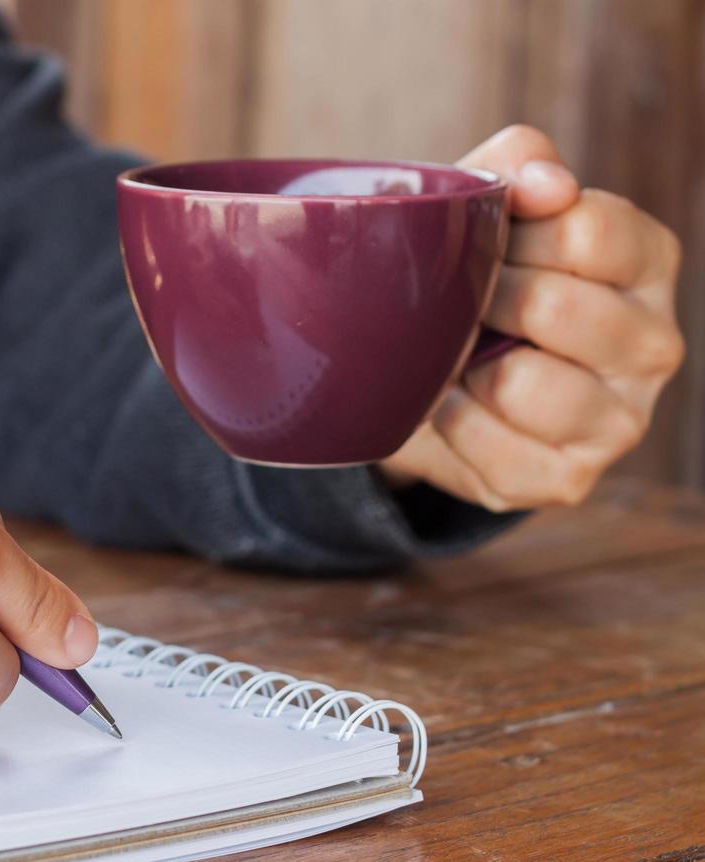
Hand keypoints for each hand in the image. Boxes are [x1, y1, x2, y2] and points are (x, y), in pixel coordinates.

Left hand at [378, 125, 683, 510]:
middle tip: (460, 302)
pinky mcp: (570, 480)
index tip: (481, 239)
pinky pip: (491, 448)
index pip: (589, 229)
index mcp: (647, 263)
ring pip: (524, 383)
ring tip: (459, 355)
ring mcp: (621, 420)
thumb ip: (516, 163)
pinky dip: (451, 423)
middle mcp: (655, 343)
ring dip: (464, 366)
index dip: (510, 232)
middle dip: (481, 300)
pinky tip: (453, 404)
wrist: (423, 378)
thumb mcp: (483, 204)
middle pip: (554, 306)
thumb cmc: (468, 277)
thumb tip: (549, 182)